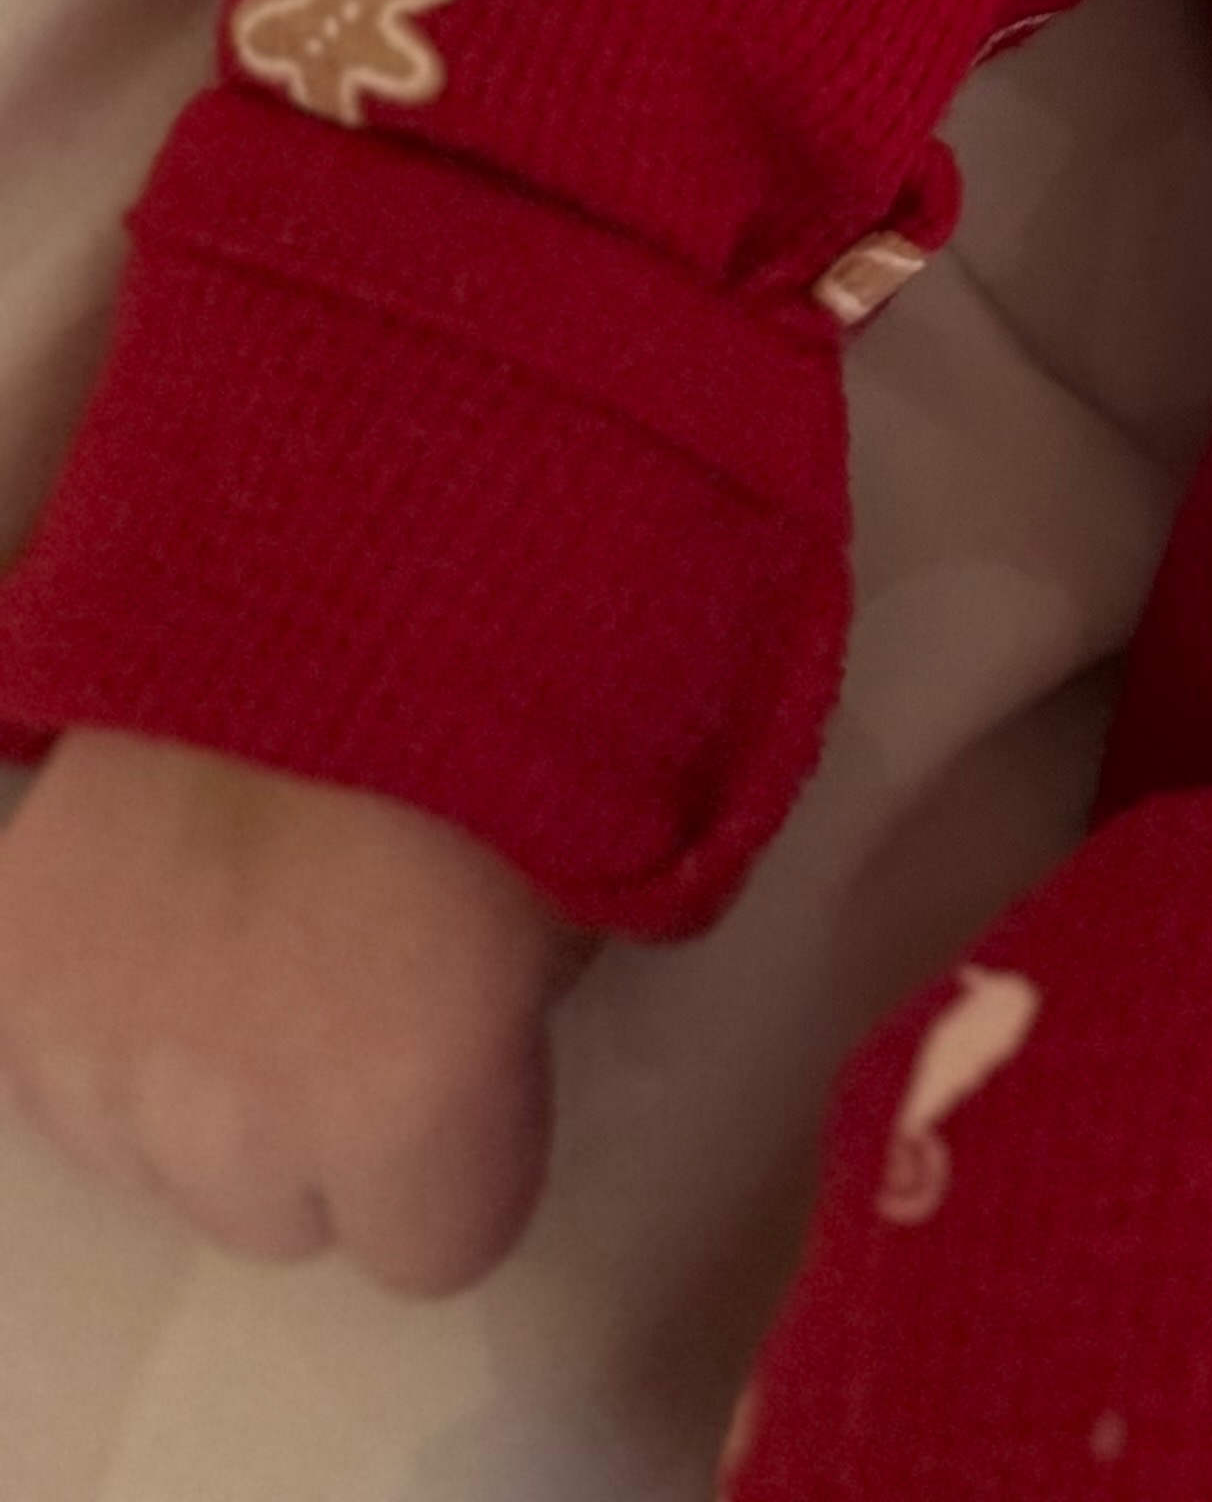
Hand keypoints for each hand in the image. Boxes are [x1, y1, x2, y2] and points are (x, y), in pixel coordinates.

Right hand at [0, 730, 586, 1293]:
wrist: (341, 527)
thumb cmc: (519, 694)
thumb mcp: (589, 882)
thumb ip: (519, 1024)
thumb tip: (478, 1060)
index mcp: (406, 1098)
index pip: (441, 1248)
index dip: (476, 1147)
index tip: (483, 1043)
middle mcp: (233, 1116)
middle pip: (287, 1216)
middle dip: (333, 1126)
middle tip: (370, 966)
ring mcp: (97, 1046)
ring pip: (161, 1163)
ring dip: (212, 1084)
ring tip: (266, 921)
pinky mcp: (8, 965)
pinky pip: (65, 1075)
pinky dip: (115, 1017)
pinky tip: (170, 907)